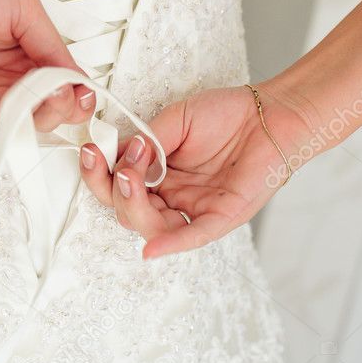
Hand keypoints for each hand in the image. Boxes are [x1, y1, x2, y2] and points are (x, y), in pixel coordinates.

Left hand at [0, 0, 95, 135]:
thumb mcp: (24, 9)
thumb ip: (51, 45)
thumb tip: (76, 78)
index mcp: (26, 53)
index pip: (60, 84)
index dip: (76, 92)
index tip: (85, 92)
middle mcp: (7, 76)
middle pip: (45, 108)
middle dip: (62, 108)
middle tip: (65, 96)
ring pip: (21, 122)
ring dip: (40, 117)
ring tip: (47, 99)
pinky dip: (9, 128)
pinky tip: (22, 115)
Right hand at [79, 83, 313, 258]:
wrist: (268, 113)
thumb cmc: (224, 114)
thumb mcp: (174, 120)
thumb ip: (147, 141)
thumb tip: (121, 159)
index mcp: (156, 174)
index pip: (116, 186)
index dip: (100, 174)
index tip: (93, 151)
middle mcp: (171, 196)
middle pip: (127, 211)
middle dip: (114, 191)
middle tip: (119, 167)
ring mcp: (194, 208)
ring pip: (152, 227)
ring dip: (134, 207)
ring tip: (131, 178)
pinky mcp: (221, 217)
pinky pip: (193, 236)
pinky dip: (170, 244)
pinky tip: (151, 249)